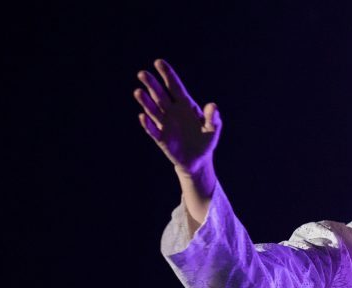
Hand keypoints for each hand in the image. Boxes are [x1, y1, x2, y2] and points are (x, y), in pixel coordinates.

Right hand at [133, 59, 220, 179]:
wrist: (198, 160)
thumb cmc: (206, 140)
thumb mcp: (213, 129)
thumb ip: (213, 118)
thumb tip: (213, 106)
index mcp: (185, 105)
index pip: (174, 86)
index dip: (167, 74)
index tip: (158, 62)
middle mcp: (172, 111)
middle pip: (160, 95)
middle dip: (152, 85)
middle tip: (142, 74)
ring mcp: (165, 124)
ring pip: (153, 110)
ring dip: (146, 101)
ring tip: (138, 92)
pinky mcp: (161, 138)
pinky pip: (153, 129)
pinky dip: (148, 124)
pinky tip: (143, 116)